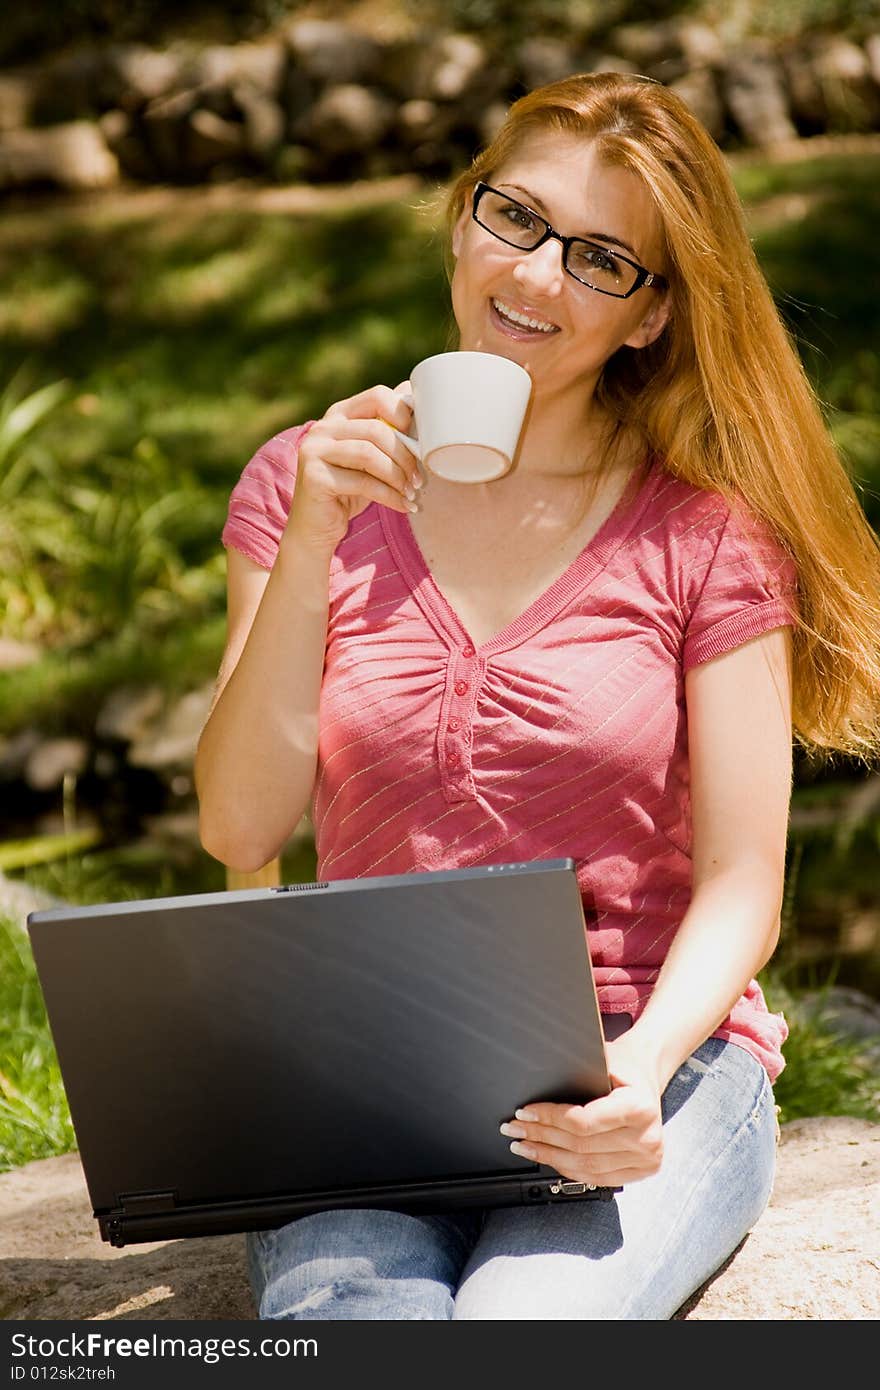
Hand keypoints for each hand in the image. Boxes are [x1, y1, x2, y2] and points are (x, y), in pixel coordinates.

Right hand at [284, 382, 420, 553]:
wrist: (316, 529)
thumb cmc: (349, 491)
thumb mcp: (372, 459)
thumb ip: (387, 432)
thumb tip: (416, 400)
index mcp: (339, 414)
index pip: (377, 396)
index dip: (403, 415)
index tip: (419, 442)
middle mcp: (323, 427)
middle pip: (377, 429)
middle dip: (406, 456)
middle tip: (419, 480)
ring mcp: (314, 450)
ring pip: (369, 455)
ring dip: (398, 476)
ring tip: (411, 493)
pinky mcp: (314, 477)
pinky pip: (362, 482)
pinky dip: (389, 496)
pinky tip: (403, 506)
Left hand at [499, 1034, 664, 1186]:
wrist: (647, 1077)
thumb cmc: (625, 1067)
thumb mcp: (604, 1061)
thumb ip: (577, 1078)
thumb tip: (537, 1091)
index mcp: (639, 1108)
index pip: (583, 1122)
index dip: (549, 1119)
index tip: (525, 1113)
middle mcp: (646, 1138)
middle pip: (580, 1146)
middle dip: (541, 1137)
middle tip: (515, 1129)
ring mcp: (646, 1159)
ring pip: (585, 1166)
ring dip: (549, 1156)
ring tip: (524, 1146)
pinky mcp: (641, 1170)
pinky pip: (597, 1178)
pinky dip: (569, 1170)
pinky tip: (549, 1159)